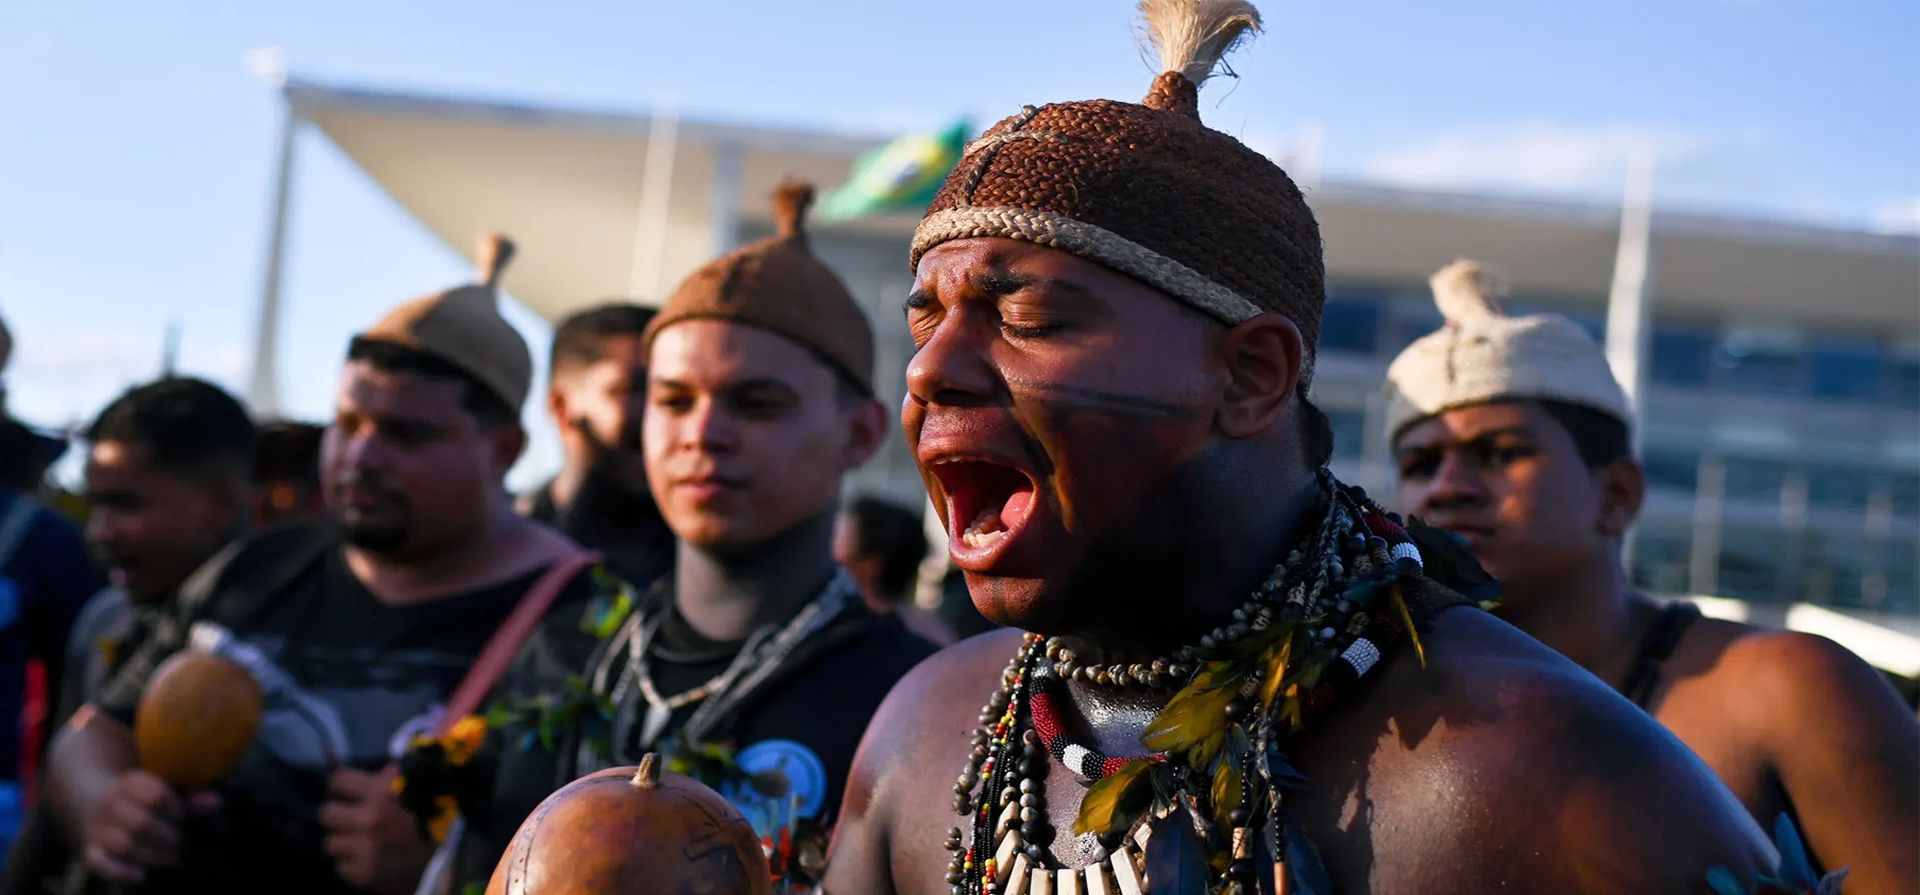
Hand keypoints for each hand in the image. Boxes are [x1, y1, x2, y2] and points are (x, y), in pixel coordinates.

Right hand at [82, 770, 218, 883]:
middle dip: (166, 837)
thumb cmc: (144, 798)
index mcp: (130, 783)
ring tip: (171, 857)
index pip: (155, 796)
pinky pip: (99, 864)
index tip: (182, 817)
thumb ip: (191, 798)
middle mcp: (111, 804)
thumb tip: (216, 803)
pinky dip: (120, 872)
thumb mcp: (166, 791)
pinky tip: (142, 875)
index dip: (175, 810)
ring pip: (123, 846)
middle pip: (140, 824)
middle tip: (179, 841)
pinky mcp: (91, 850)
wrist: (95, 802)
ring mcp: (98, 829)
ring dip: (152, 856)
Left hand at [319, 768, 436, 894]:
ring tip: (363, 841)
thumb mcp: (415, 781)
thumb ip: (384, 773)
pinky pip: (342, 868)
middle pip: (326, 814)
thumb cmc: (437, 810)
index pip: (336, 782)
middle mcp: (369, 820)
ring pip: (331, 844)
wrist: (459, 849)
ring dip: (345, 842)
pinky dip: (353, 864)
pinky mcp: (367, 874)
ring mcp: (367, 849)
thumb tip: (341, 757)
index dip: (342, 786)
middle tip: (353, 819)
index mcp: (381, 792)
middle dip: (339, 815)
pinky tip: (371, 858)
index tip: (349, 792)